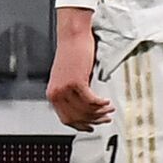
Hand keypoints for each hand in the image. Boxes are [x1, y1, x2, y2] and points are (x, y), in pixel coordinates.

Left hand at [46, 11, 113, 130]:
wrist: (72, 35)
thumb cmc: (72, 52)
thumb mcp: (68, 78)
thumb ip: (73, 94)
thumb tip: (87, 109)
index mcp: (53, 94)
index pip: (66, 119)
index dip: (81, 126)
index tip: (91, 127)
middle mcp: (56, 93)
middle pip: (77, 117)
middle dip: (94, 120)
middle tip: (106, 118)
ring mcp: (65, 88)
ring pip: (85, 110)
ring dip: (100, 112)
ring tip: (109, 109)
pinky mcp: (75, 81)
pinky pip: (91, 100)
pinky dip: (101, 104)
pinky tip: (107, 101)